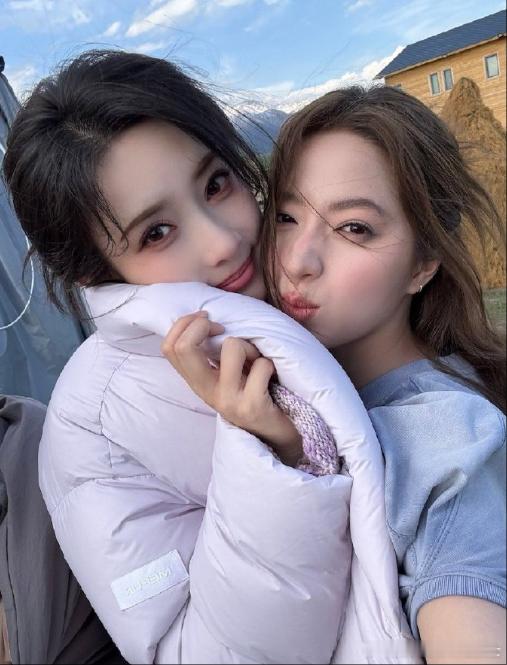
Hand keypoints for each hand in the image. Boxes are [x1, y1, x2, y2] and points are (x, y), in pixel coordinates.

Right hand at [161, 311, 302, 465]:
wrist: (276, 434)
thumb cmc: (254, 392)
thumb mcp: (226, 374)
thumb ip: (212, 354)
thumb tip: (204, 318)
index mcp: (197, 382)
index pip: (168, 347)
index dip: (185, 324)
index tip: (207, 321)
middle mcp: (206, 392)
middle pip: (184, 347)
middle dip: (203, 325)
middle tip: (222, 329)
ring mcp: (228, 401)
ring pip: (232, 346)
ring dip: (250, 346)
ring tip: (255, 362)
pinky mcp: (251, 406)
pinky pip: (262, 365)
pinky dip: (270, 365)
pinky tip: (271, 379)